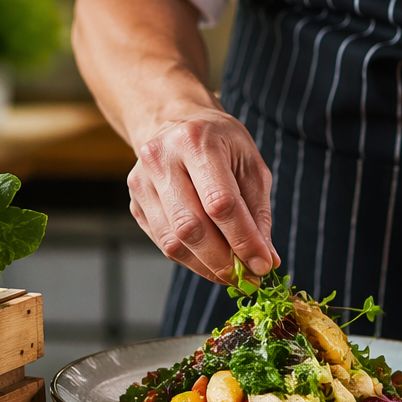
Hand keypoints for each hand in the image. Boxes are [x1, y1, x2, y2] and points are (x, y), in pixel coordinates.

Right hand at [127, 106, 280, 283]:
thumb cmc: (220, 143)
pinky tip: (211, 260)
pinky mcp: (135, 204)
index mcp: (195, 141)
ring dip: (207, 266)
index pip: (220, 202)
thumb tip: (266, 260)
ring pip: (173, 242)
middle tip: (248, 278)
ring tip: (232, 274)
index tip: (263, 265)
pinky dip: (192, 260)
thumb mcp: (250, 165)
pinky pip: (164, 243)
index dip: (243, 239)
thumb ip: (259, 213)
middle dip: (223, 261)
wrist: (175, 123)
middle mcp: (161, 159)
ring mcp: (141, 183)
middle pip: (191, 227)